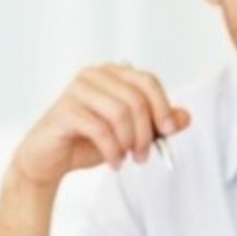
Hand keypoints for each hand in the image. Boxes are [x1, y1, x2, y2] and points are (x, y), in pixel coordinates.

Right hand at [8, 63, 190, 187]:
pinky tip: (115, 162)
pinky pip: (100, 129)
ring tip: (129, 159)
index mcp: (113, 72)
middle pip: (136, 99)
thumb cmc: (91, 141)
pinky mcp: (64, 111)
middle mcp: (94, 75)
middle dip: (147, 132)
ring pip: (120, 113)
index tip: (169, 132)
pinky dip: (113, 150)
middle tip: (145, 155)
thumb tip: (186, 117)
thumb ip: (159, 123)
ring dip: (130, 142)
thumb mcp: (133, 132)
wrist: (50, 160)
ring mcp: (77, 90)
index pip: (148, 81)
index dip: (163, 107)